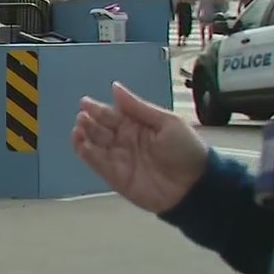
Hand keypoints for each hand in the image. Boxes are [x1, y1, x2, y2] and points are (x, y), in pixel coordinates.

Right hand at [72, 82, 209, 214]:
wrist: (194, 187)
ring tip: (80, 127)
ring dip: (84, 134)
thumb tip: (114, 87)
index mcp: (136, 125)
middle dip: (89, 120)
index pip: (112, 114)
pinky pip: (95, 162)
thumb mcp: (166, 122)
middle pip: (100, 127)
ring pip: (94, 143)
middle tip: (83, 116)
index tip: (85, 102)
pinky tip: (80, 142)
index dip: (98, 108)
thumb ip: (138, 107)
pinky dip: (85, 152)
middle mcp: (124, 140)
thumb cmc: (184, 150)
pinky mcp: (114, 176)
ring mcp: (118, 158)